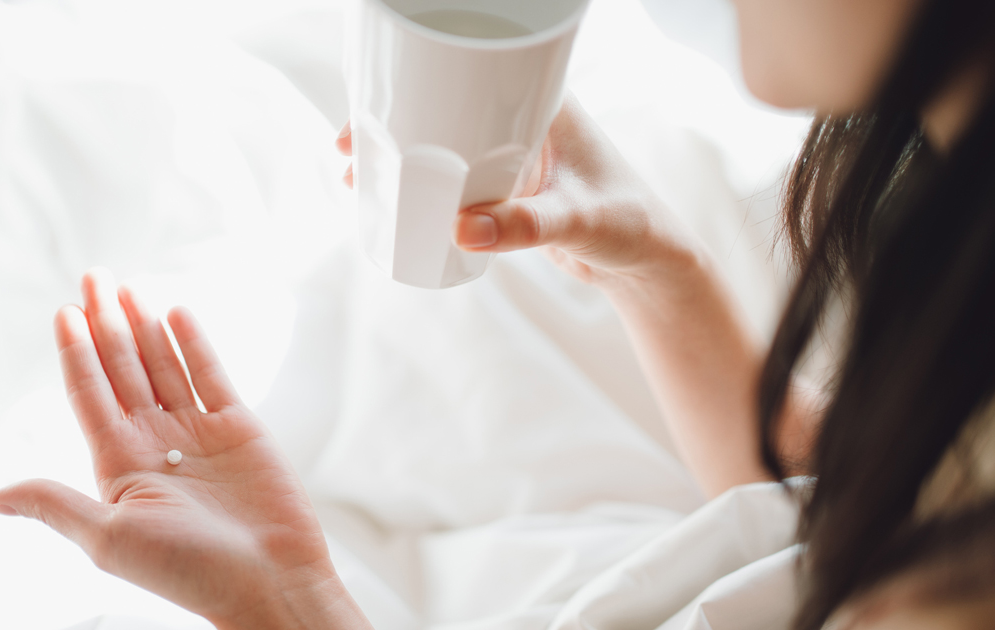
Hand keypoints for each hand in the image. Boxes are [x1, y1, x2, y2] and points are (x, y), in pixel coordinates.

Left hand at [0, 269, 369, 629]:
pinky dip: (194, 345)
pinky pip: (210, 376)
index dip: (76, 353)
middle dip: (106, 323)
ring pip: (163, 366)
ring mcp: (197, 433)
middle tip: (93, 276)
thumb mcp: (111, 538)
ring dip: (144, 326)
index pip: (90, 396)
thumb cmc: (190, 571)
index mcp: (120, 468)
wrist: (269, 581)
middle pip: (123, 370)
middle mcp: (155, 444)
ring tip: (127, 286)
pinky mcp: (238, 429)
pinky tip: (176, 313)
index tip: (64, 311)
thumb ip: (55, 505)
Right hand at [335, 95, 702, 290]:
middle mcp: (522, 117)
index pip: (472, 71)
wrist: (645, 261)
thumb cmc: (629, 225)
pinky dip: (420, 182)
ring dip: (400, 154)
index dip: (416, 84)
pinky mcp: (505, 185)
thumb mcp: (576, 221)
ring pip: (443, 141)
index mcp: (543, 100)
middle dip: (392, 121)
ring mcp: (510, 152)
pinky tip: (390, 196)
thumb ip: (526, 227)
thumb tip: (462, 229)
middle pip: (444, 105)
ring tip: (355, 173)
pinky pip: (452, 175)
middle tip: (349, 145)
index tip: (374, 106)